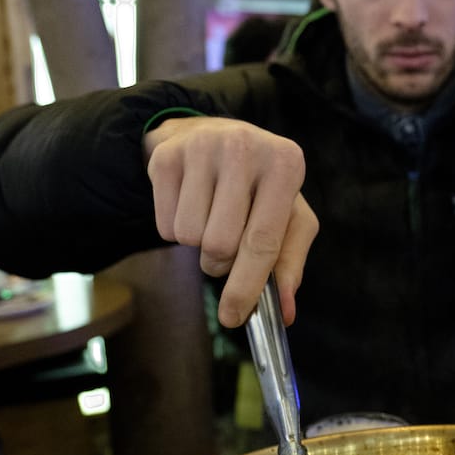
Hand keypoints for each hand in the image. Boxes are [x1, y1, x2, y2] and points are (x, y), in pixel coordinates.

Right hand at [144, 117, 318, 325]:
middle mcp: (245, 147)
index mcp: (286, 163)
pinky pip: (165, 224)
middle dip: (220, 262)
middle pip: (220, 245)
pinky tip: (190, 205)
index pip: (263, 241)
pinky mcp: (166, 156)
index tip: (234, 317)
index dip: (246, 286)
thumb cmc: (259, 187)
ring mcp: (202, 146)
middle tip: (226, 246)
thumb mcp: (288, 217)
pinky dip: (175, 229)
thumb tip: (284, 312)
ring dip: (197, 244)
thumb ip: (289, 264)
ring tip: (210, 218)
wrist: (212, 137)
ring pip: (190, 236)